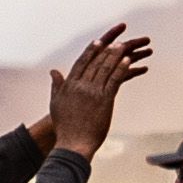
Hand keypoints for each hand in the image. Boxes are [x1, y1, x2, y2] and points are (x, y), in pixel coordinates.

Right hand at [45, 27, 154, 158]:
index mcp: (70, 84)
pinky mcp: (105, 100)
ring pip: (106, 68)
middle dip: (107, 49)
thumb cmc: (64, 127)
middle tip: (116, 39)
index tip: (98, 42)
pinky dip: (122, 69)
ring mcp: (93, 91)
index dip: (90, 51)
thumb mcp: (56, 103)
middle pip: (96, 62)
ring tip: (124, 46)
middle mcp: (81, 85)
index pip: (81, 63)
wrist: (73, 143)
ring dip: (116, 55)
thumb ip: (56, 85)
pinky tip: (129, 61)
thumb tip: (53, 71)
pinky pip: (115, 80)